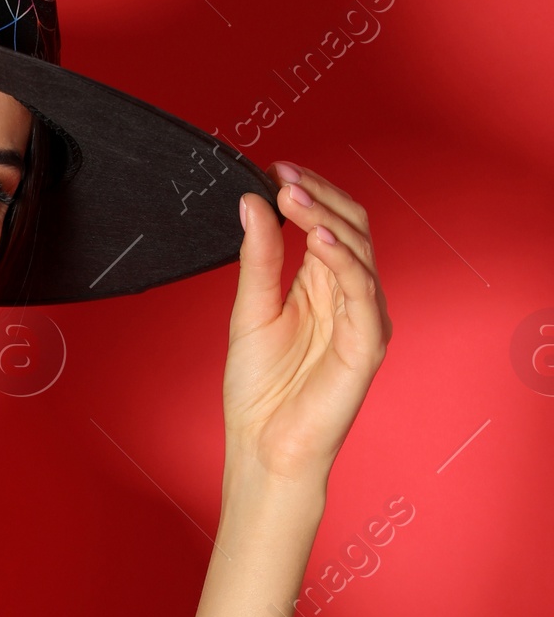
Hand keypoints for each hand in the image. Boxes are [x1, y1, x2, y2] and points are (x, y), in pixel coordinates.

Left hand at [221, 162, 391, 487]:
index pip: (328, 222)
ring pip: (358, 250)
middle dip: (318, 196)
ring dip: (326, 217)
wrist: (263, 448)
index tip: (274, 168)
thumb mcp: (250, 310)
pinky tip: (316, 238)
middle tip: (284, 175)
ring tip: (293, 196)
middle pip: (350, 226)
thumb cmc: (259, 390)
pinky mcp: (367, 342)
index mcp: (321, 285)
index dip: (307, 192)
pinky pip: (362, 290)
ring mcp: (362, 317)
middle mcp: (348, 295)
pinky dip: (342, 259)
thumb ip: (259, 257)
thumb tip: (252, 202)